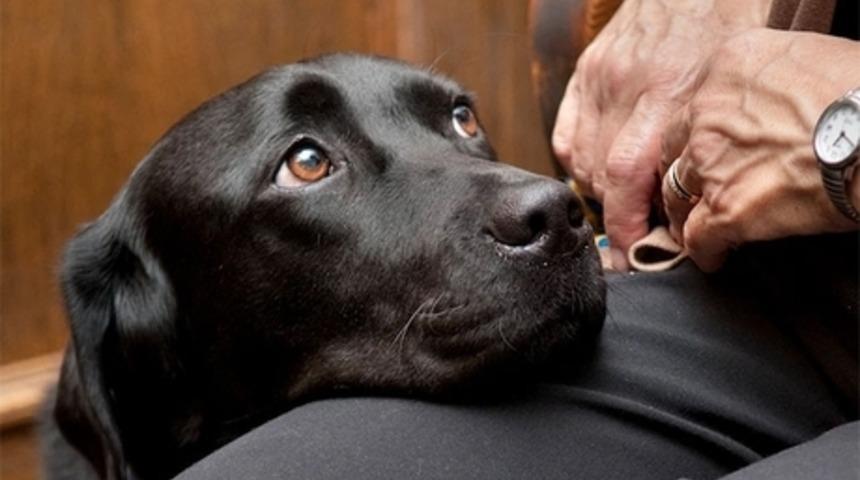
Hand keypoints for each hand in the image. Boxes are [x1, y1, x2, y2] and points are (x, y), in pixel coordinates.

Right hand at [552, 0, 768, 268]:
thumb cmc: (723, 35)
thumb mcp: (726, 95)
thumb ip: (697, 148)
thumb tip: (684, 210)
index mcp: (666, 95)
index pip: (626, 176)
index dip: (625, 224)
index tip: (631, 255)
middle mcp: (624, 90)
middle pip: (602, 175)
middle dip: (616, 216)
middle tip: (634, 237)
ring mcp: (598, 82)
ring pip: (580, 162)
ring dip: (600, 192)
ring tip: (623, 200)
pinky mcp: (583, 75)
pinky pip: (564, 138)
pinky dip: (577, 165)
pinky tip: (597, 172)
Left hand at [661, 29, 859, 271]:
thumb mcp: (809, 57)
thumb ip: (771, 77)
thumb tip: (779, 100)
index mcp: (728, 66)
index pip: (696, 102)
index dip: (700, 129)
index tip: (712, 145)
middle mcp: (706, 111)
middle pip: (675, 147)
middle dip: (683, 169)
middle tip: (694, 186)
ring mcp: (709, 161)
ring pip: (675, 193)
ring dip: (683, 212)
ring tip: (696, 224)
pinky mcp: (724, 208)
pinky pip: (697, 237)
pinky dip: (704, 250)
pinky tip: (715, 257)